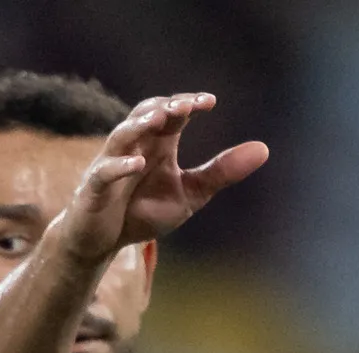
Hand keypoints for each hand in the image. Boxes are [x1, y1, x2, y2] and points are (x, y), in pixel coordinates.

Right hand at [51, 93, 267, 262]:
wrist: (101, 243)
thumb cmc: (142, 213)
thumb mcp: (190, 194)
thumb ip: (221, 172)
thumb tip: (265, 149)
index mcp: (158, 143)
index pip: (172, 112)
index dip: (188, 103)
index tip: (210, 102)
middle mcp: (134, 147)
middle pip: (145, 113)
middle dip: (164, 107)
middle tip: (186, 105)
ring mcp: (111, 165)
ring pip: (121, 135)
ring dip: (139, 125)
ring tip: (160, 119)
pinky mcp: (93, 189)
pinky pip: (105, 172)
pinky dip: (119, 166)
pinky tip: (137, 163)